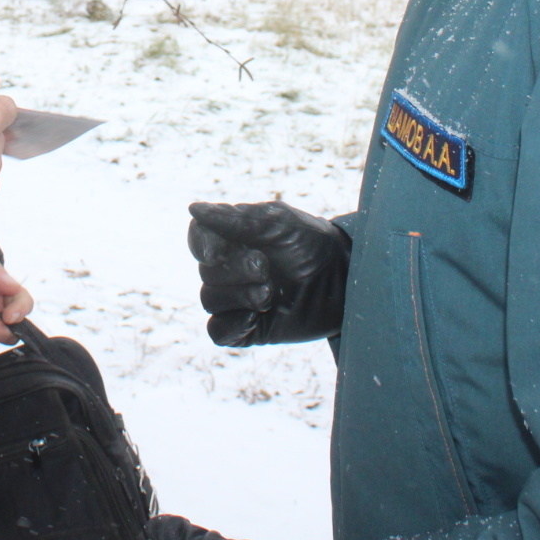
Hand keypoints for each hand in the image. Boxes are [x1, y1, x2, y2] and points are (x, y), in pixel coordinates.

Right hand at [188, 201, 351, 346]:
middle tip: (266, 268)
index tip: (218, 251)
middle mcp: (232, 268)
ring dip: (238, 296)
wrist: (346, 280)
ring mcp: (239, 299)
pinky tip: (255, 317)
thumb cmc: (315, 243)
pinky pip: (218, 331)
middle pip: (205, 272)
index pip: (199, 239)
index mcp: (234, 238)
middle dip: (234, 271)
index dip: (202, 246)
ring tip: (269, 293)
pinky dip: (232, 324)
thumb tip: (193, 208)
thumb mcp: (279, 224)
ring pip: (209, 300)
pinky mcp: (248, 328)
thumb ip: (236, 219)